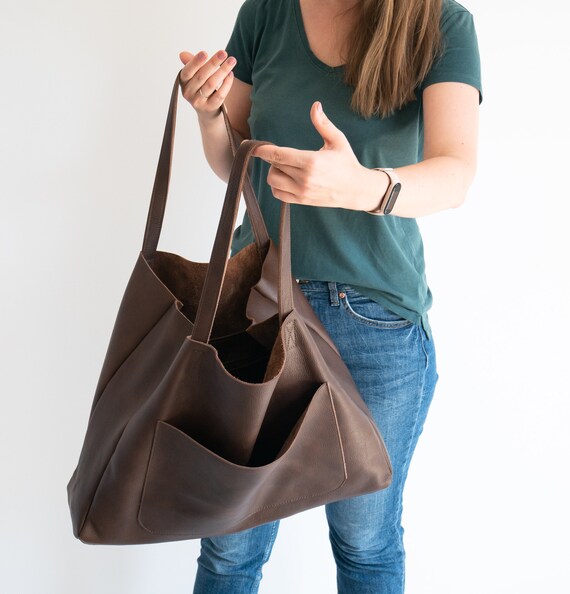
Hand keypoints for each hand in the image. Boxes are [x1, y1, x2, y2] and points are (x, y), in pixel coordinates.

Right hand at [179, 50, 236, 120]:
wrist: (206, 110)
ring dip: (223, 71)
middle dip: (213, 63)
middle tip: (223, 53)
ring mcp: (199, 102)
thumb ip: (191, 63)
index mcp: (183, 82)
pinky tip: (230, 74)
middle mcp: (189, 93)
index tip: (205, 53)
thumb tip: (182, 54)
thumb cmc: (200, 86)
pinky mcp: (210, 107)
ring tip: (231, 61)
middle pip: (201, 76)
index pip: (187, 71)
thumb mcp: (194, 75)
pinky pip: (220, 94)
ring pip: (212, 84)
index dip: (195, 62)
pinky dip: (226, 84)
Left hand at [252, 102, 371, 210]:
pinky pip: (278, 194)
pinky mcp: (301, 200)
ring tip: (285, 167)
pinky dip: (276, 186)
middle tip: (281, 154)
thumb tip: (315, 105)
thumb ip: (323, 124)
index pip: (279, 155)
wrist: (355, 189)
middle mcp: (304, 178)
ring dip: (274, 172)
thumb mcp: (337, 140)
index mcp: (311, 161)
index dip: (263, 150)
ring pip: (273, 181)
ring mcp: (302, 191)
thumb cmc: (346, 162)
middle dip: (273, 158)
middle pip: (274, 167)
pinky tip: (285, 178)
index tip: (253, 146)